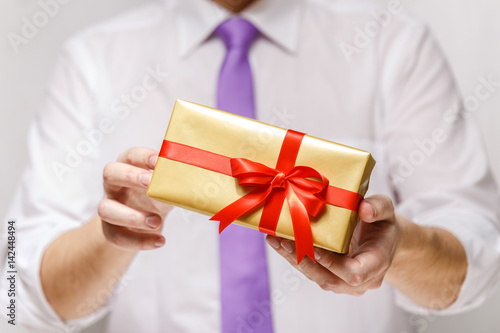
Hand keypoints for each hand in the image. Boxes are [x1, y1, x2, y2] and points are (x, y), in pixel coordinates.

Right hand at [98, 147, 171, 250]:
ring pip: (106, 209)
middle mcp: (114, 184)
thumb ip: (177, 180)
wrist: (146, 222)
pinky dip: (140, 241)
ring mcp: (109, 206)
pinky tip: (159, 241)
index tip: (159, 161)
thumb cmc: (158, 196)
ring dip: (131, 216)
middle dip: (130, 176)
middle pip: (110, 172)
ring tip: (156, 222)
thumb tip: (198, 174)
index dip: (143, 157)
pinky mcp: (110, 229)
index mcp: (129, 166)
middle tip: (149, 183)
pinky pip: (118, 237)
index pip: (131, 155)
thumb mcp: (167, 186)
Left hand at [266, 194, 397, 295]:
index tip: (315, 248)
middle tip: (283, 240)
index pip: (354, 273)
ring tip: (275, 240)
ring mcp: (345, 283)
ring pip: (316, 277)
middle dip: (304, 261)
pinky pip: (311, 271)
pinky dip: (294, 257)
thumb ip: (379, 207)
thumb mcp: (387, 210)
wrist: (382, 240)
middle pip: (329, 279)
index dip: (333, 264)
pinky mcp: (331, 278)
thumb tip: (364, 209)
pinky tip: (278, 241)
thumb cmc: (383, 224)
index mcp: (377, 263)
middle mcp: (362, 280)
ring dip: (294, 259)